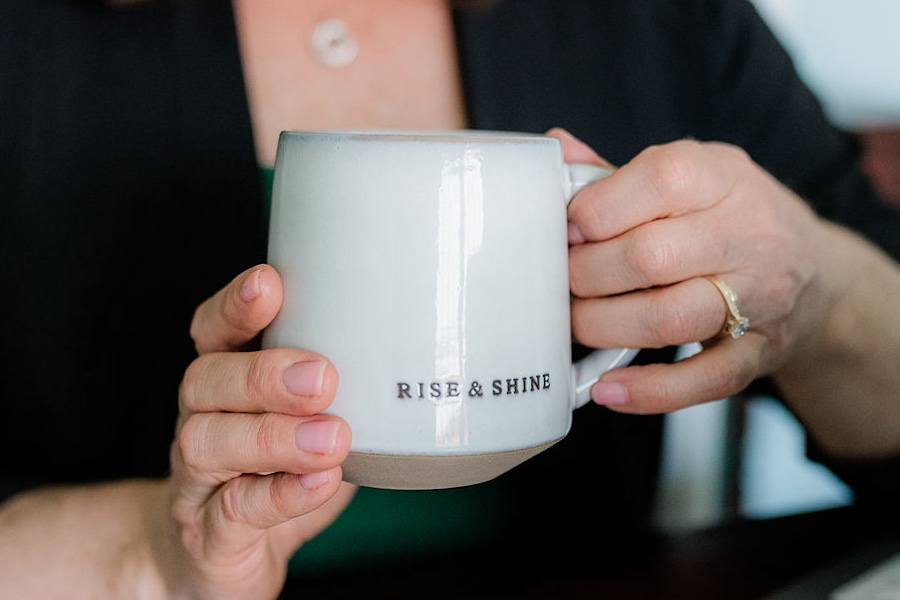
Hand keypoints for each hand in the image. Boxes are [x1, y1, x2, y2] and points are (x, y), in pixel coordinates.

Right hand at [161, 264, 353, 598]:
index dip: (234, 307)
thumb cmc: (280, 472)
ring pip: (207, 444)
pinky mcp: (208, 533)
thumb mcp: (312, 419)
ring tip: (332, 438)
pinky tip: (320, 482)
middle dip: (264, 374)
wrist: (226, 556)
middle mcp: (201, 421)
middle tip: (322, 377)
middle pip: (205, 381)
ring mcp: (197, 480)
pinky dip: (280, 495)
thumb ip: (345, 385)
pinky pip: (233, 510)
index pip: (213, 332)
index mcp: (225, 383)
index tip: (269, 283)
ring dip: (274, 436)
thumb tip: (421, 345)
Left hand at [551, 128, 833, 412]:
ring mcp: (758, 297)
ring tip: (580, 322)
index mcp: (722, 176)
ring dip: (605, 326)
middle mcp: (747, 233)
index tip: (568, 230)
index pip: (657, 181)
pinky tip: (608, 389)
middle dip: (586, 274)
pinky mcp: (757, 352)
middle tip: (565, 281)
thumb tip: (555, 148)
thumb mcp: (689, 176)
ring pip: (669, 319)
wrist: (817, 275)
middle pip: (649, 256)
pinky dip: (650, 391)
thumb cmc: (730, 218)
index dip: (596, 210)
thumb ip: (618, 172)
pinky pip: (703, 379)